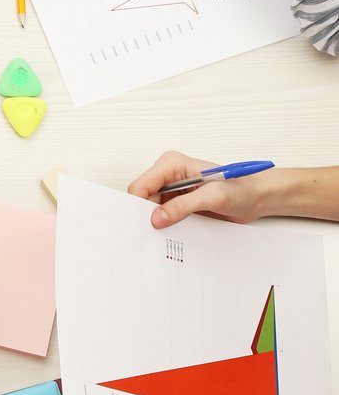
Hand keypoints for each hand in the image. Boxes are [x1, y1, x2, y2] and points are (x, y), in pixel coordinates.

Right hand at [127, 150, 283, 227]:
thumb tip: (158, 218)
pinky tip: (177, 229)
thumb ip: (183, 206)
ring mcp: (172, 189)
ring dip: (158, 221)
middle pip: (142, 198)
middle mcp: (169, 174)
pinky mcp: (177, 201)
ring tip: (174, 229)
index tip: (149, 223)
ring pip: (149, 209)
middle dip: (147, 214)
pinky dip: (166, 225)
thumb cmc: (240, 189)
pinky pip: (162, 215)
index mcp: (172, 164)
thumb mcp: (213, 197)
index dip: (140, 205)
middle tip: (159, 230)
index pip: (141, 185)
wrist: (255, 198)